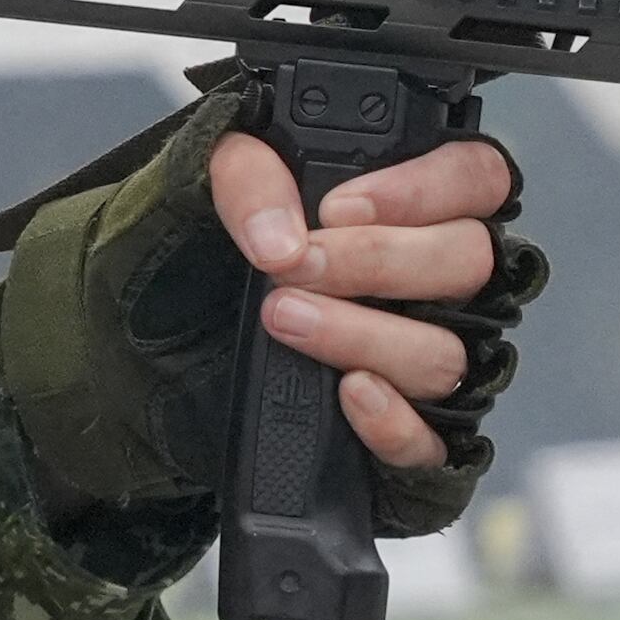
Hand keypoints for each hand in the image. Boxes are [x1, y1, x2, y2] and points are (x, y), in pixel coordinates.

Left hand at [0, 83, 540, 523]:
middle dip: (378, 261)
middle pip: (467, 263)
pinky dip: (395, 422)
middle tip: (296, 266)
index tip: (339, 208)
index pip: (474, 178)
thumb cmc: (199, 258)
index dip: (424, 189)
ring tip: (286, 319)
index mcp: (414, 204)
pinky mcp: (407, 438)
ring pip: (445, 352)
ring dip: (365, 335)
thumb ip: (245, 173)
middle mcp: (438, 283)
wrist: (144, 349)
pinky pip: (433, 445)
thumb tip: (279, 235)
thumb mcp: (204, 189)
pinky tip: (350, 394)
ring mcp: (429, 361)